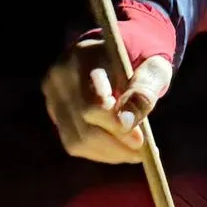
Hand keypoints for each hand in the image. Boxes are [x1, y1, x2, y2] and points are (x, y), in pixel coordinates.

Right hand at [42, 38, 173, 162]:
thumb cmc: (140, 58)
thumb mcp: (152, 66)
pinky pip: (75, 144)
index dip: (115, 124)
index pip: (92, 101)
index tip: (141, 140)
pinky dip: (101, 152)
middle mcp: (60, 77)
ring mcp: (53, 96)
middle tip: (145, 154)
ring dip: (110, 153)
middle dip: (116, 144)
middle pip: (83, 124)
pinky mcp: (56, 114)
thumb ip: (144, 90)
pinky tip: (122, 148)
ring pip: (77, 140)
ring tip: (137, 152)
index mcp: (83, 57)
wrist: (115, 52)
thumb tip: (127, 122)